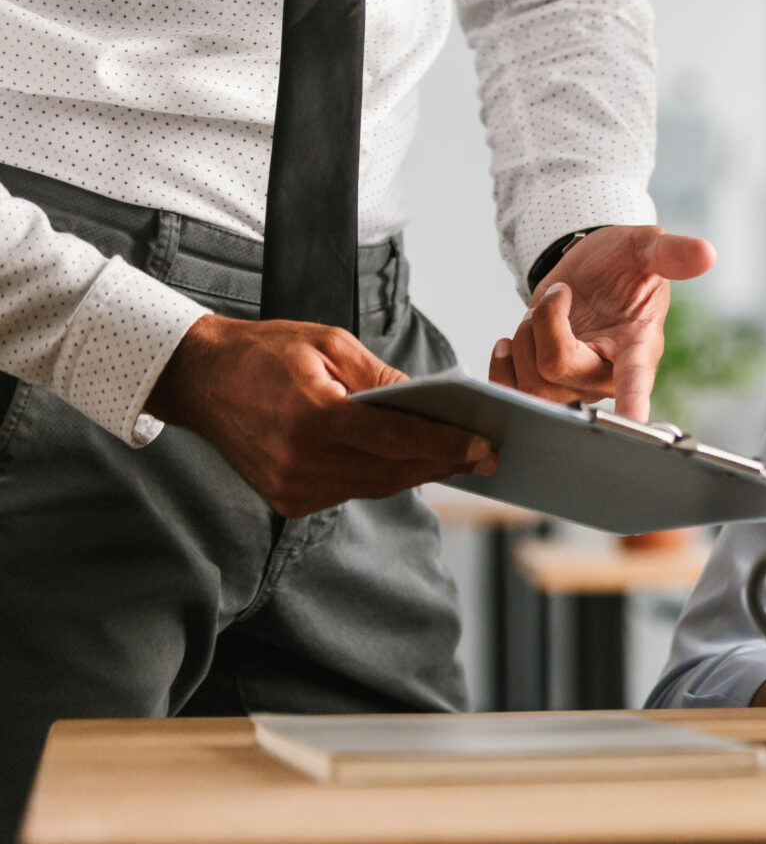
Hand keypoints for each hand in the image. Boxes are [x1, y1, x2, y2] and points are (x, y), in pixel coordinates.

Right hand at [145, 314, 496, 517]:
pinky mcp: (287, 500)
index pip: (395, 438)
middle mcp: (301, 463)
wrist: (200, 379)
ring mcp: (292, 488)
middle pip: (392, 470)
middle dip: (444, 462)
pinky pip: (350, 491)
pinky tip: (413, 463)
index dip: (445, 444)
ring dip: (419, 473)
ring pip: (376, 486)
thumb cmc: (265, 352)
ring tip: (461, 459)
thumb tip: (431, 401)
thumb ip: (381, 377)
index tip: (485, 444)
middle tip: (487, 454)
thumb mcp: (329, 343)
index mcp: (312, 419)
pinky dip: (383, 477)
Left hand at [488, 226, 715, 419]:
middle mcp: (607, 372)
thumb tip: (706, 254)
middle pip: (558, 367)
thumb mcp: (646, 246)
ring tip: (543, 312)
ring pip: (531, 380)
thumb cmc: (624, 261)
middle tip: (562, 292)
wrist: (592, 271)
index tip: (636, 421)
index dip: (635, 398)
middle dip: (545, 321)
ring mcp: (575, 382)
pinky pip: (513, 392)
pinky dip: (502, 367)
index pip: (636, 376)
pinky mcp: (545, 382)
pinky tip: (508, 344)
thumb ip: (671, 253)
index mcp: (638, 344)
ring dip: (525, 336)